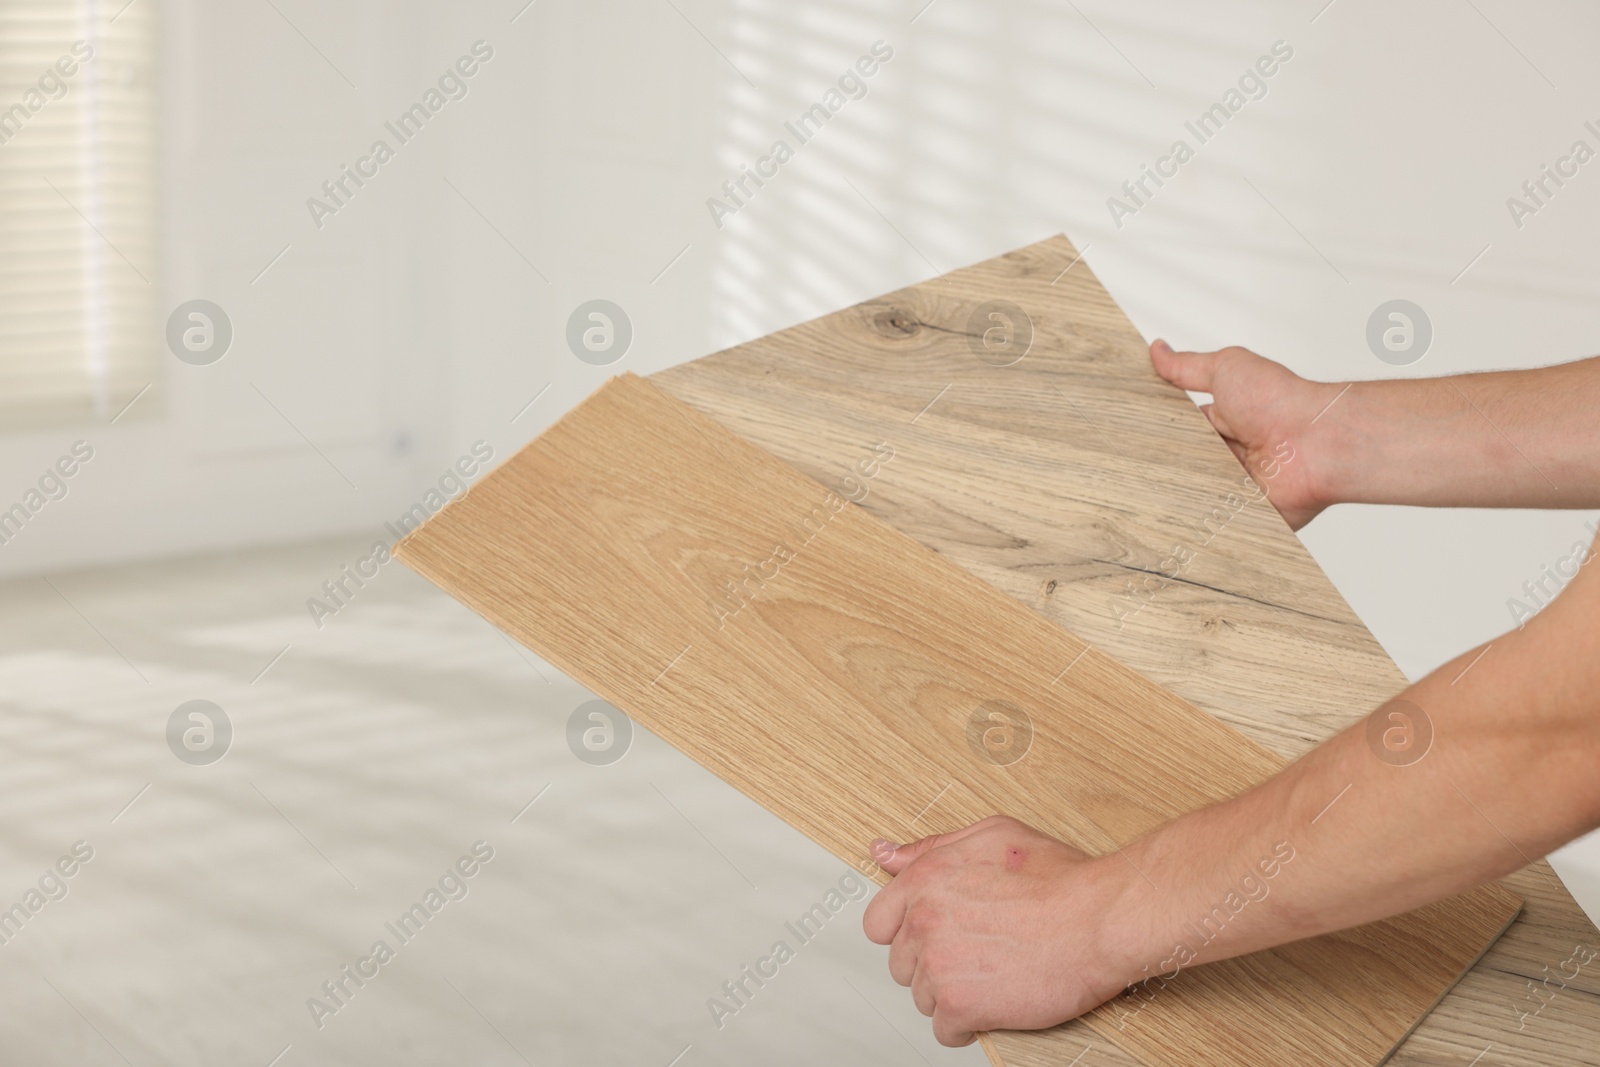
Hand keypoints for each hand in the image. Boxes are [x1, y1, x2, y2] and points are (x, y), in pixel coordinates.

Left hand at [862, 816, 1139, 1046]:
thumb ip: (931, 847)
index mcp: (925, 880)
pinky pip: (945, 1029)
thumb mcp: (991, 836)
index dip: (905, 931)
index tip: (929, 936)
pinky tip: (991, 1004)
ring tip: (989, 976)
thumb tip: (885, 853)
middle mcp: (923, 922)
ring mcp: (939, 967)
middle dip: (932, 962)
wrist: (1099, 919)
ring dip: (951, 992)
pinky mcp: (962, 1006)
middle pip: (902, 962)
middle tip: (973, 954)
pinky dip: (966, 1025)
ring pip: (923, 996)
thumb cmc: (1058, 877)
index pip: (879, 922)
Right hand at [1149, 340, 1339, 529]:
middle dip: (1160, 464)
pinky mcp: (1246, 514)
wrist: (1317, 443)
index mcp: (1224, 423)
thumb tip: (1158, 349)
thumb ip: (1188, 366)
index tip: (1126, 431)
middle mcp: (1229, 455)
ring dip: (1177, 490)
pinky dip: (1195, 518)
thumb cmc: (1281, 401)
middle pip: (1179, 464)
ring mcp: (1236, 486)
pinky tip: (1174, 515)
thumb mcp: (1227, 368)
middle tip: (1132, 462)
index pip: (1177, 431)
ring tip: (1150, 488)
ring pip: (1189, 493)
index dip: (1155, 431)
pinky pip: (1210, 520)